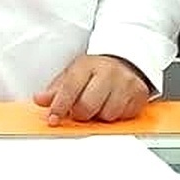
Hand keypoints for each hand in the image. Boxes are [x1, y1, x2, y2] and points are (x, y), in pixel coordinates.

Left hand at [36, 55, 152, 124]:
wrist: (124, 62)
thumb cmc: (95, 71)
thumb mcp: (72, 74)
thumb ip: (55, 89)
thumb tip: (40, 99)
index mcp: (87, 65)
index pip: (70, 88)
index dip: (60, 106)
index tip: (53, 118)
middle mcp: (108, 72)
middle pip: (88, 106)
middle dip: (80, 114)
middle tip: (80, 110)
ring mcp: (126, 83)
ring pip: (107, 115)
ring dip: (100, 116)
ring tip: (100, 104)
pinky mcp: (140, 94)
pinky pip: (124, 116)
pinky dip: (117, 116)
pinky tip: (113, 104)